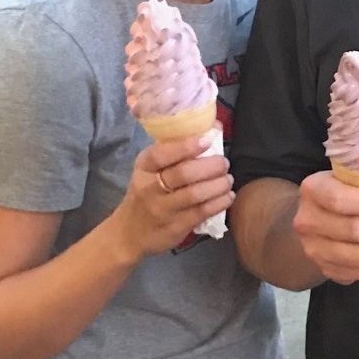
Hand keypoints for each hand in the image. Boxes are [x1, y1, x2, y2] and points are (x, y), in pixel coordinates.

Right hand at [111, 134, 233, 260]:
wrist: (129, 232)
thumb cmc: (147, 193)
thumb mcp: (151, 170)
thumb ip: (177, 151)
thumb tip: (214, 126)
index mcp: (144, 167)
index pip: (162, 154)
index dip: (186, 146)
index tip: (208, 140)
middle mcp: (150, 187)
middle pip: (184, 173)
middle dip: (211, 166)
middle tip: (224, 163)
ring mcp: (162, 209)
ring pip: (195, 193)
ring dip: (218, 184)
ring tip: (228, 180)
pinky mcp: (175, 226)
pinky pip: (202, 212)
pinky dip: (220, 202)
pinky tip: (227, 196)